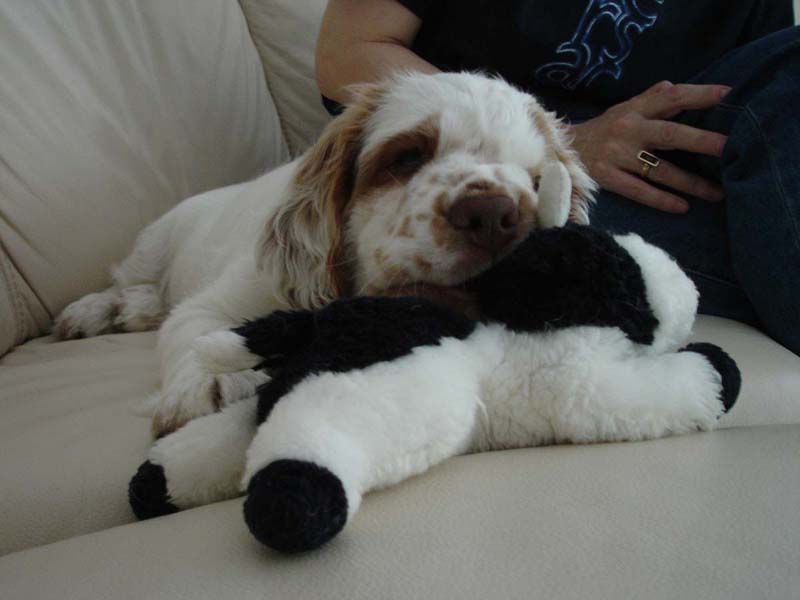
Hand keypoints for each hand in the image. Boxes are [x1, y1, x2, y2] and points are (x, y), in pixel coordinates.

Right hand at [570, 81, 729, 212]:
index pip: (670, 97)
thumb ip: (650, 99)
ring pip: (659, 169)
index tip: (727, 96)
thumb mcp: (623, 109)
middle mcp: (627, 130)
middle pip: (669, 135)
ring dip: (690, 182)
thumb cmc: (601, 130)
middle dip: (701, 141)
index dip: (698, 95)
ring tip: (716, 192)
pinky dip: (661, 199)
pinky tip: (681, 207)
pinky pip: (638, 190)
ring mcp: (616, 156)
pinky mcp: (607, 178)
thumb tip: (676, 86)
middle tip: (728, 148)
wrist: (560, 150)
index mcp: (634, 110)